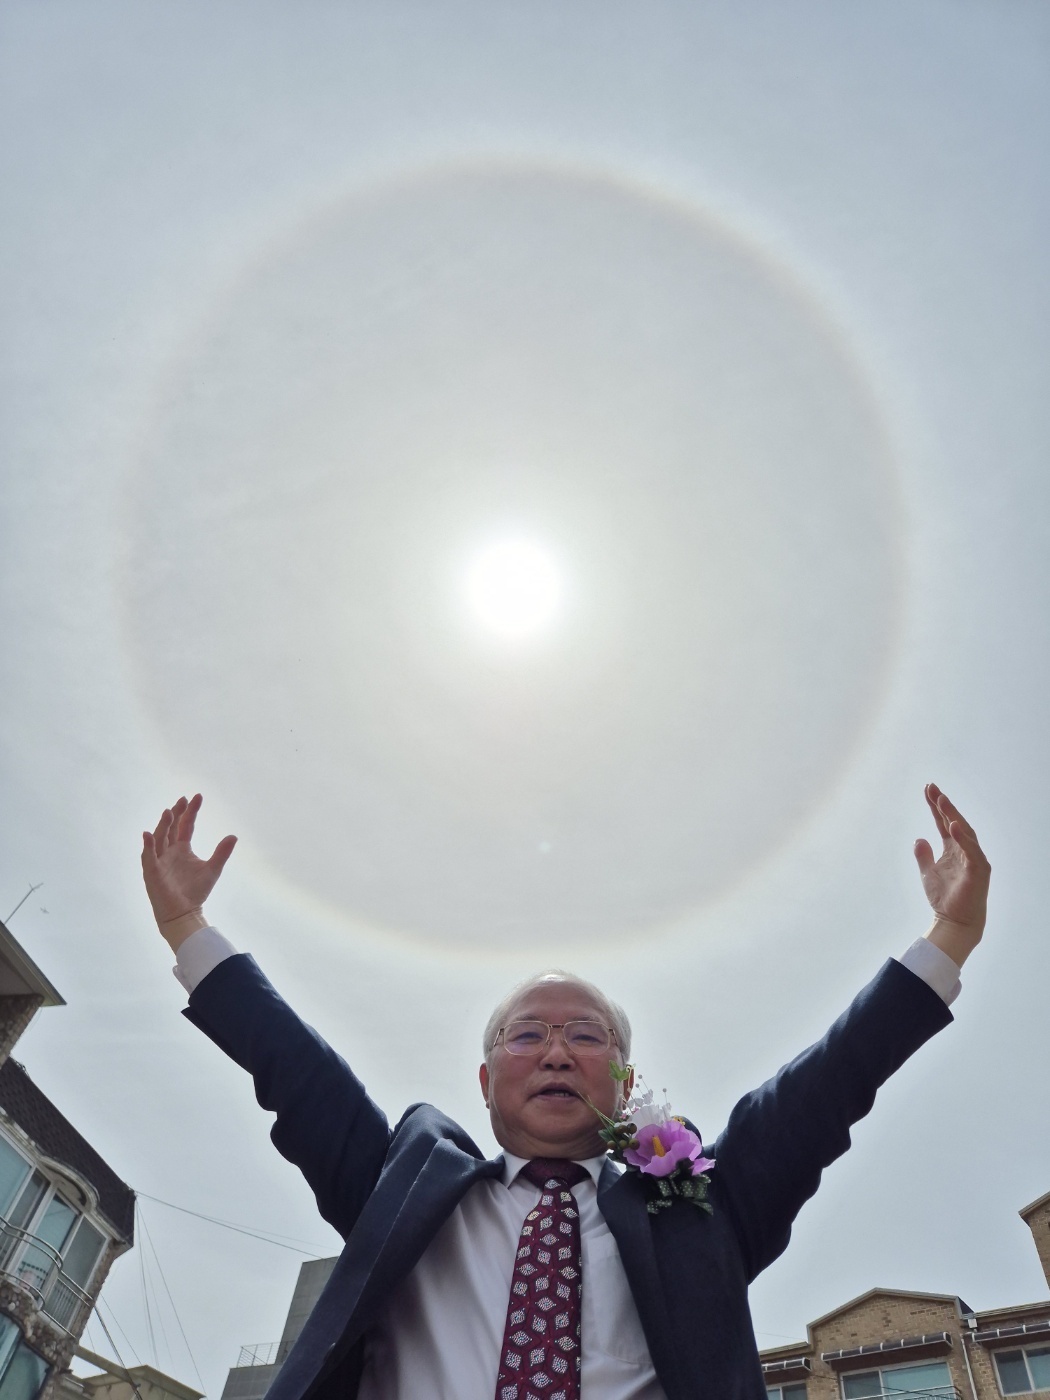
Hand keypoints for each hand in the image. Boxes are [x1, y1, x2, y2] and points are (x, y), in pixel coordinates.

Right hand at [142, 795, 236, 947]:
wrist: (185, 913)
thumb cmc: (196, 892)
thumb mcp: (213, 869)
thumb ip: (222, 852)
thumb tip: (234, 835)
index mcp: (182, 849)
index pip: (186, 825)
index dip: (191, 811)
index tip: (197, 796)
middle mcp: (169, 852)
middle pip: (171, 827)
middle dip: (176, 813)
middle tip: (183, 799)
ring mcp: (159, 861)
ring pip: (159, 838)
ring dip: (163, 825)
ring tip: (169, 811)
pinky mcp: (152, 872)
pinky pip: (148, 857)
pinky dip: (148, 846)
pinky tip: (148, 834)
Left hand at [913, 784, 989, 966]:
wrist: (954, 922)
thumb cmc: (944, 899)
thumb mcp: (927, 873)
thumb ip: (923, 855)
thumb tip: (919, 838)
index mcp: (953, 850)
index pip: (944, 823)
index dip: (936, 807)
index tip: (928, 790)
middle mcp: (965, 851)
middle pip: (954, 822)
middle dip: (943, 805)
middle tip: (932, 788)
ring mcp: (974, 859)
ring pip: (964, 832)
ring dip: (952, 815)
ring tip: (941, 800)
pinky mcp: (978, 870)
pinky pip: (971, 850)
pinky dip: (962, 837)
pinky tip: (952, 824)